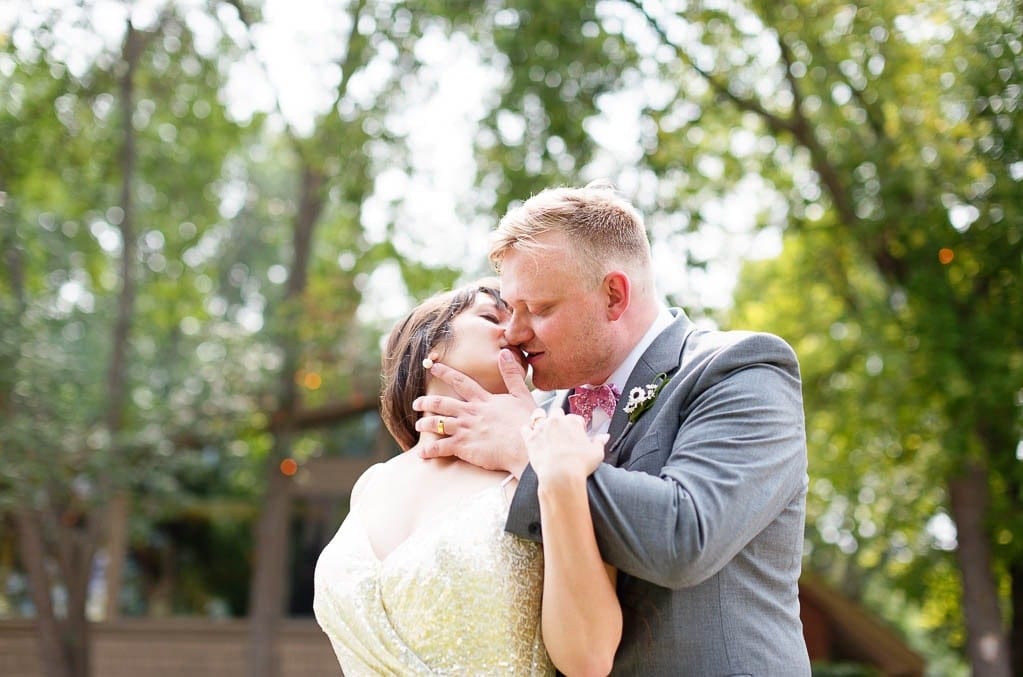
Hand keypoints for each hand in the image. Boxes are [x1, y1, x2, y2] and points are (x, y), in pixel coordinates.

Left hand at [413, 349, 536, 475]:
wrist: (524, 446)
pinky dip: (429, 450)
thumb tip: (505, 352)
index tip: (432, 366)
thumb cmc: (526, 422)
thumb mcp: (521, 394)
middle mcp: (470, 412)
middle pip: (442, 403)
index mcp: (483, 400)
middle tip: (416, 403)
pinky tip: (422, 453)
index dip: (445, 372)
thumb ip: (511, 374)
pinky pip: (440, 447)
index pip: (460, 382)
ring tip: (418, 426)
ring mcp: (465, 429)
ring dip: (425, 424)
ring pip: (437, 423)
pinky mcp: (463, 446)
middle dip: (426, 402)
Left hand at [523, 407, 607, 484]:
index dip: (577, 426)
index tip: (577, 435)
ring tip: (543, 427)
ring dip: (541, 419)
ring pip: (538, 415)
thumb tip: (604, 437)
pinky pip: (525, 428)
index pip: (576, 418)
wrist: (560, 475)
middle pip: (557, 412)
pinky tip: (531, 435)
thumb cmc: (579, 465)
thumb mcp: (597, 453)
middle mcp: (556, 420)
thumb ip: (600, 442)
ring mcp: (542, 428)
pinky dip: (528, 430)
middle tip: (561, 431)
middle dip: (558, 419)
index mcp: (573, 421)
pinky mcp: (530, 438)